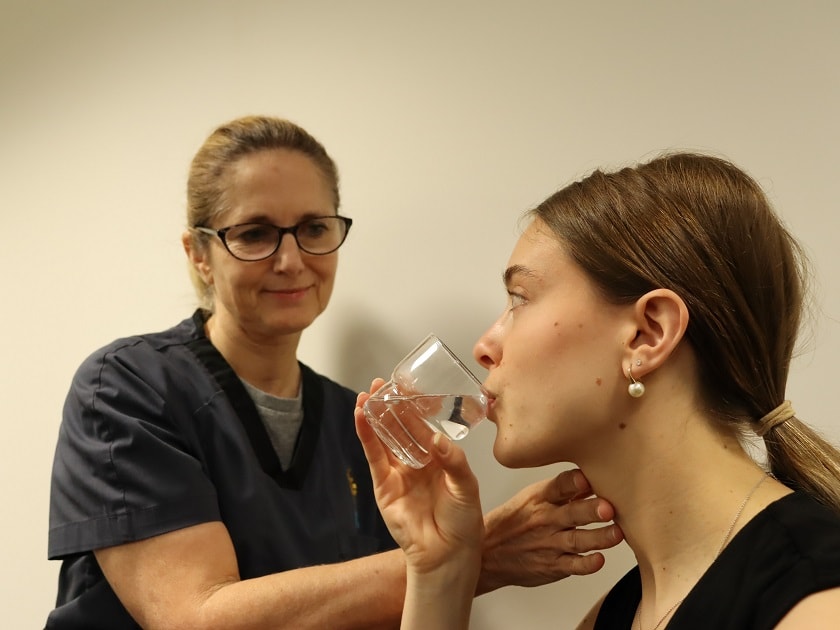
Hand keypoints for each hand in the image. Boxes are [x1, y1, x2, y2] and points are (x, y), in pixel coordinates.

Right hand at [355, 382, 484, 575]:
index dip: (413, 406)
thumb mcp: (466, 485)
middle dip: (390, 405)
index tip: (407, 385)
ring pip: (383, 438)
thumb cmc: (463, 522)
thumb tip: (436, 439)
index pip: (422, 425)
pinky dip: (366, 436)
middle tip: (381, 383)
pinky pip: (373, 456)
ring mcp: (398, 473)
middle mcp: (416, 461)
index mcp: (438, 458)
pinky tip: (360, 417)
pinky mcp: (383, 486)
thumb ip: (452, 460)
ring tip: (367, 394)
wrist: (448, 554)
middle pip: (399, 427)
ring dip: (374, 416)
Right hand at [477, 469, 623, 592]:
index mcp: (540, 498)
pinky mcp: (552, 566)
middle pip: (572, 513)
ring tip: (616, 533)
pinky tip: (599, 560)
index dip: (573, 482)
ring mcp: (549, 544)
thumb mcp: (531, 498)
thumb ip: (563, 489)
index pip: (559, 486)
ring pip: (577, 540)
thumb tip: (595, 474)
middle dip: (591, 510)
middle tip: (609, 508)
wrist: (487, 553)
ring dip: (598, 537)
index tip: (586, 478)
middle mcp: (546, 519)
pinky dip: (586, 565)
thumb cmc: (514, 521)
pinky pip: (572, 566)